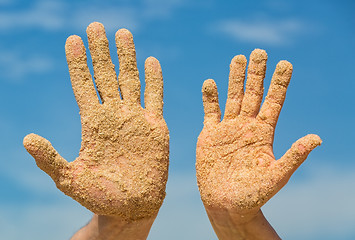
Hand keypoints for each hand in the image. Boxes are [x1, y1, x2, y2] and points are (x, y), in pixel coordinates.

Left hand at [24, 22, 168, 220]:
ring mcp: (135, 118)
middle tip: (95, 25)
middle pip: (106, 75)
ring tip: (122, 33)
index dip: (78, 63)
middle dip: (100, 51)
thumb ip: (50, 158)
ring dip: (127, 57)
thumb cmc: (100, 196)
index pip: (84, 85)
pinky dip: (154, 79)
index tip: (73, 40)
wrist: (132, 206)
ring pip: (130, 80)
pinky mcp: (155, 126)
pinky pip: (155, 97)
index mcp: (93, 123)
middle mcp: (113, 115)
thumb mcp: (69, 179)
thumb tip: (26, 138)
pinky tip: (151, 60)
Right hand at [196, 49, 320, 216]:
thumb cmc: (254, 195)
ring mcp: (228, 129)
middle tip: (260, 51)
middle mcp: (247, 127)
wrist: (226, 205)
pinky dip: (209, 98)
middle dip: (256, 73)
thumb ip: (294, 156)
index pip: (273, 102)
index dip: (279, 83)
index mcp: (264, 134)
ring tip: (238, 58)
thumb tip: (317, 138)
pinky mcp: (209, 135)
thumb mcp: (277, 175)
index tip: (286, 64)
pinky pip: (210, 112)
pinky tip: (210, 83)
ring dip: (234, 79)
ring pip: (232, 98)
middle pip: (253, 94)